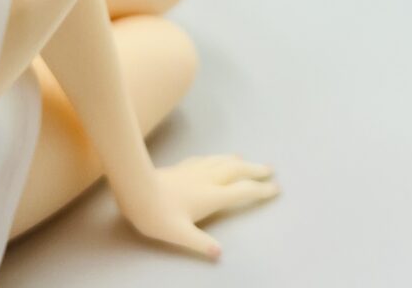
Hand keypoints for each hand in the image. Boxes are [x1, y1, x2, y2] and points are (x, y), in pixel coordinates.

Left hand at [117, 153, 278, 260]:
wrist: (135, 188)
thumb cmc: (157, 215)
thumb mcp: (180, 235)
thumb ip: (201, 243)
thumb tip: (219, 253)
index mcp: (210, 196)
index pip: (241, 191)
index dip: (260, 190)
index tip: (276, 188)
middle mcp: (206, 179)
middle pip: (236, 170)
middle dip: (254, 170)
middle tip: (270, 168)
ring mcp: (194, 169)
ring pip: (222, 161)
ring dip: (238, 161)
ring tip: (246, 160)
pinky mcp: (182, 166)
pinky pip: (207, 159)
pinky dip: (218, 158)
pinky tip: (215, 159)